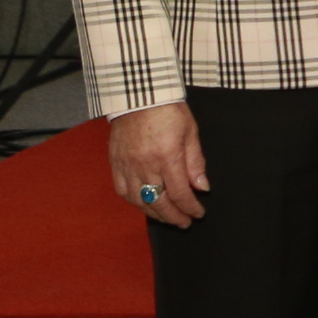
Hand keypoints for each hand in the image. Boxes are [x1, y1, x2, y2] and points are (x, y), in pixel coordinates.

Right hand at [110, 103, 207, 225]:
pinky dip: (135, 202)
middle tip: (184, 223)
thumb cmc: (167, 109)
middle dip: (174, 216)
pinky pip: (122, 190)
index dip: (190, 208)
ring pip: (139, 201)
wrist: (138, 94)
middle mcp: (145, 164)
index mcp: (167, 156)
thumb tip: (202, 188)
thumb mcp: (190, 132)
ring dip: (155, 213)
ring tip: (167, 217)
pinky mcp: (115, 162)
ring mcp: (127, 165)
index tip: (198, 214)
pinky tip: (145, 204)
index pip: (180, 193)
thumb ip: (196, 163)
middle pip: (160, 202)